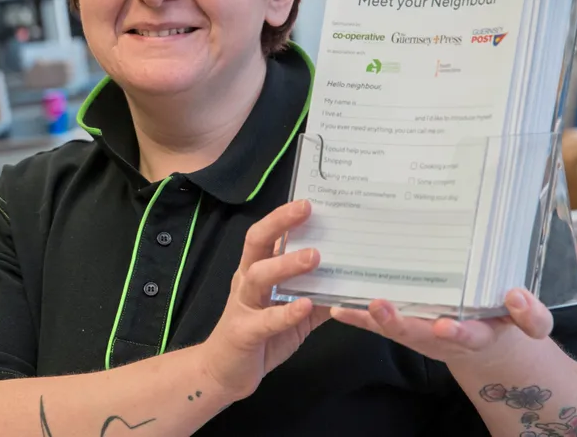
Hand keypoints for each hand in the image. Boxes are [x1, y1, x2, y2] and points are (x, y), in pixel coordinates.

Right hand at [199, 199, 330, 401]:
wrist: (224, 374)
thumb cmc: (261, 338)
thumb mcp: (294, 313)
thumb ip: (318, 295)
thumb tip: (352, 280)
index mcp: (256, 271)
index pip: (267, 235)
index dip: (283, 217)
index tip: (309, 201)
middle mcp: (246, 282)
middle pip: (256, 243)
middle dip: (279, 223)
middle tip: (306, 210)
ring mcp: (243, 305)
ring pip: (259, 276)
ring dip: (286, 264)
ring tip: (314, 256)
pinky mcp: (244, 332)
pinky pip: (265, 320)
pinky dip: (286, 313)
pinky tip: (305, 306)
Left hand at [331, 288, 552, 370]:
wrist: (486, 341)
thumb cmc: (504, 321)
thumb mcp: (530, 323)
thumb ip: (530, 315)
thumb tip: (516, 296)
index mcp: (476, 334)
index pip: (467, 335)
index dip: (457, 331)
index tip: (445, 325)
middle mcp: (442, 336)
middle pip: (418, 333)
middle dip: (398, 322)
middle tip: (380, 305)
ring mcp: (420, 332)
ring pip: (393, 328)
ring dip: (371, 318)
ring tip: (351, 302)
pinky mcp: (404, 326)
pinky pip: (377, 324)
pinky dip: (357, 316)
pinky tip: (336, 307)